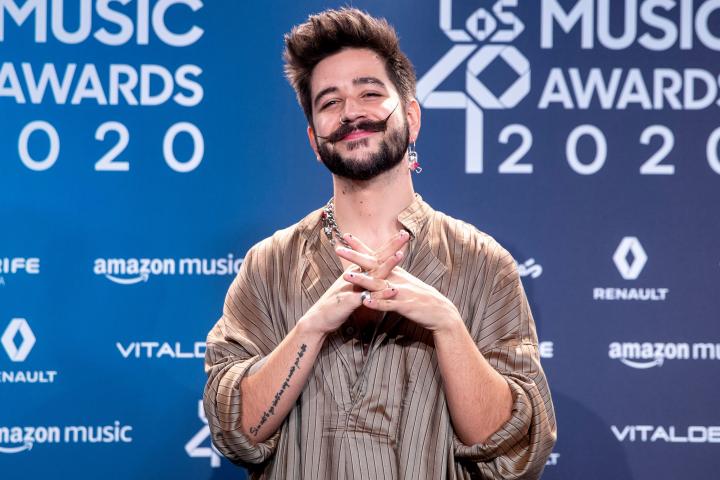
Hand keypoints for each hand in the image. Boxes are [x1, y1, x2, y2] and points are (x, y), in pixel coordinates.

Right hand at [300, 231, 410, 335]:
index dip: (389, 245)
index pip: (376, 255)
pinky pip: (369, 297)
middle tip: (405, 234)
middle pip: (376, 259)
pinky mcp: (351, 301)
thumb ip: (362, 281)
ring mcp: (353, 287)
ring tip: (400, 256)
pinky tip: (393, 290)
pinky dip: (382, 293)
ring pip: (373, 274)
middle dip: (391, 246)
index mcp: (358, 272)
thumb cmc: (336, 304)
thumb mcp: (351, 288)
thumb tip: (374, 274)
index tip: (403, 234)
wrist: (319, 318)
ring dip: (387, 265)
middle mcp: (356, 276)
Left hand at [337, 236, 461, 332]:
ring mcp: (400, 291)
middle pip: (373, 264)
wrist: (441, 312)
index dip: (360, 246)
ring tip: (347, 275)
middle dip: (355, 256)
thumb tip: (377, 270)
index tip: (345, 235)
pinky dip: (377, 303)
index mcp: (395, 272)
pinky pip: (388, 304)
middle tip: (338, 248)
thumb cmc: (422, 299)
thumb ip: (390, 277)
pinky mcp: (405, 305)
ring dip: (362, 279)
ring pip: (378, 284)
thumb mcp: (405, 283)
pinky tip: (366, 302)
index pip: (375, 255)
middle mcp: (396, 278)